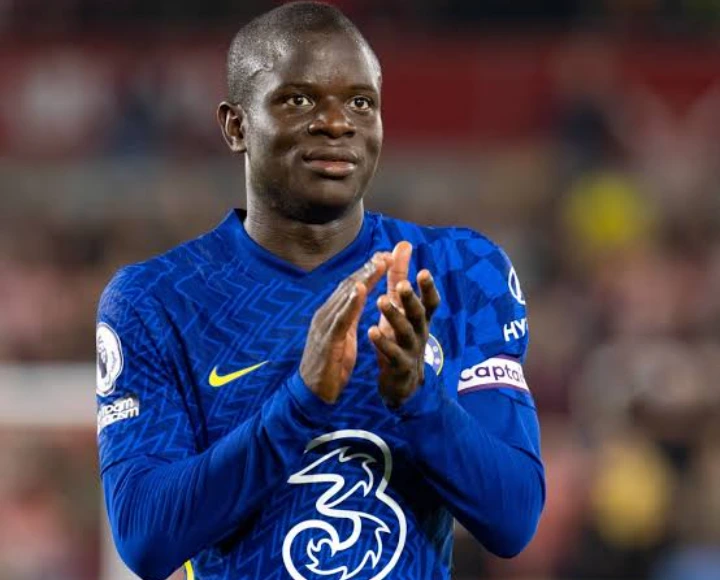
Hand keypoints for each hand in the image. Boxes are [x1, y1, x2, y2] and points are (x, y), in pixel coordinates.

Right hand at [300, 253, 388, 403]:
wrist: (312, 394)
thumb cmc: (330, 367)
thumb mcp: (343, 339)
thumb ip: (349, 320)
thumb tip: (358, 303)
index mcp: (331, 315)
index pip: (351, 288)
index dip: (367, 272)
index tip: (384, 258)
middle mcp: (326, 314)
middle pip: (349, 286)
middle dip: (368, 269)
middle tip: (386, 253)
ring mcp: (324, 326)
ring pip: (345, 297)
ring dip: (363, 278)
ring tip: (378, 263)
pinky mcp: (327, 340)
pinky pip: (341, 318)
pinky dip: (351, 302)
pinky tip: (361, 289)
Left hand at [369, 261, 440, 407]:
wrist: (401, 381)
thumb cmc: (400, 335)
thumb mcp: (401, 305)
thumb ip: (400, 276)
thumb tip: (403, 244)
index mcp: (420, 317)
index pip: (430, 301)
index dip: (428, 287)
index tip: (423, 271)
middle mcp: (419, 331)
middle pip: (418, 313)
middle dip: (411, 298)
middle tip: (402, 284)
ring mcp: (411, 350)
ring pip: (405, 332)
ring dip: (393, 316)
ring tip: (380, 301)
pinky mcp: (399, 366)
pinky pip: (392, 354)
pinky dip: (382, 342)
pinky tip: (370, 331)